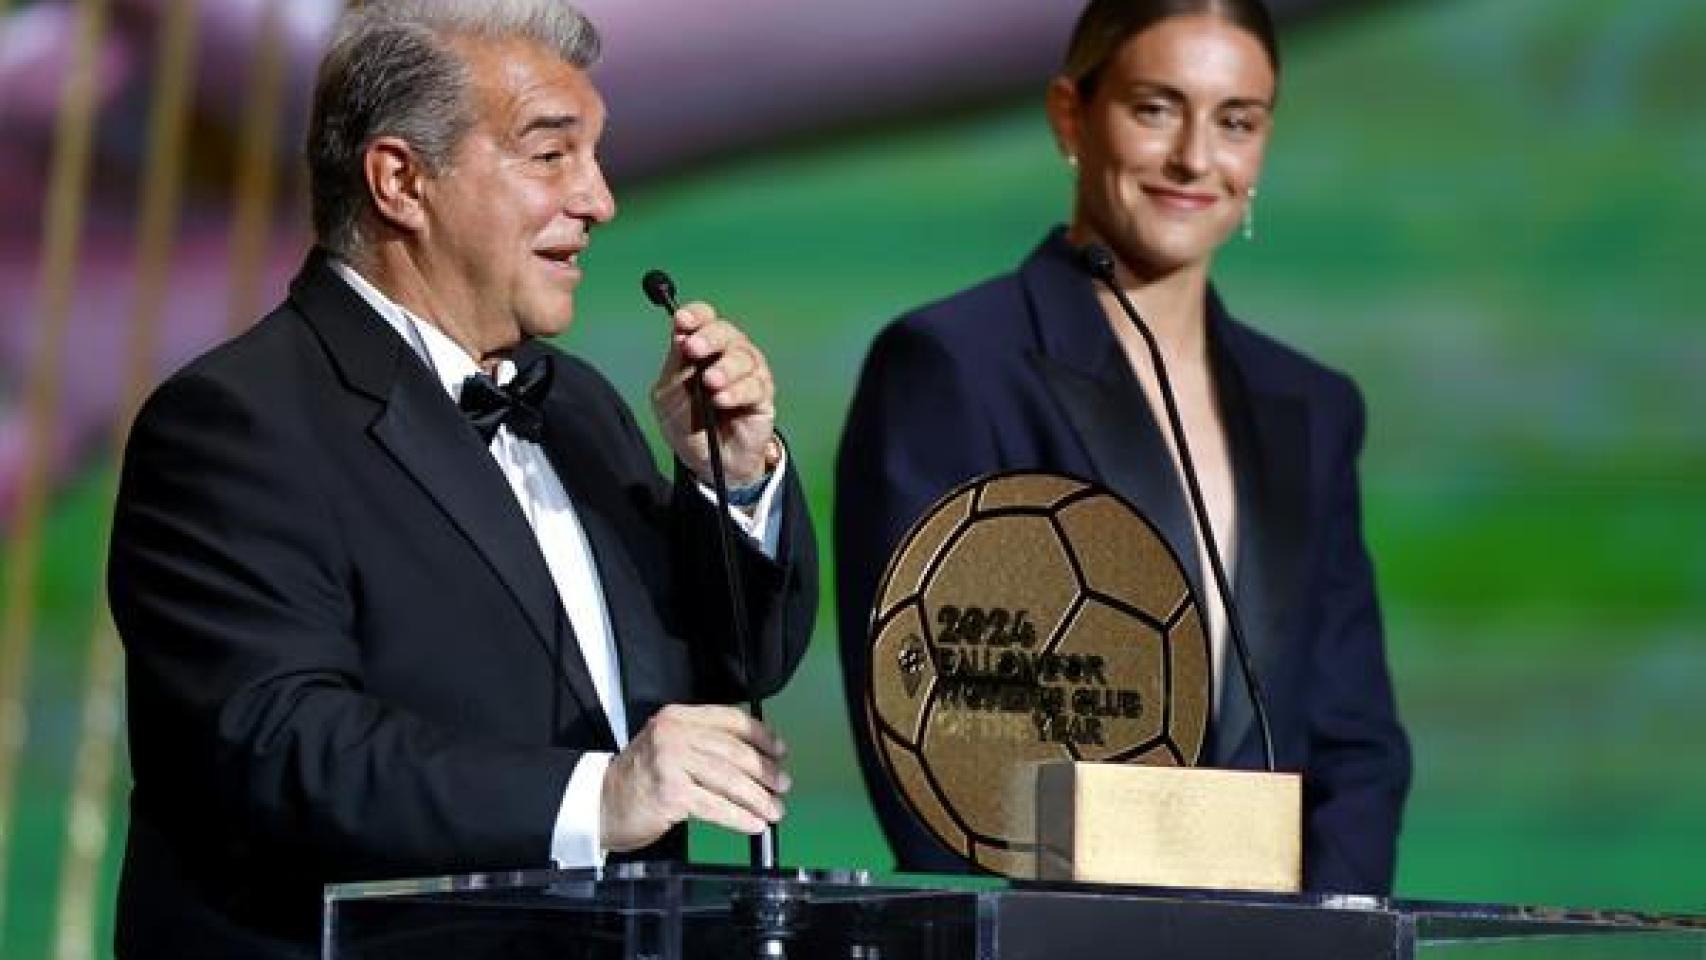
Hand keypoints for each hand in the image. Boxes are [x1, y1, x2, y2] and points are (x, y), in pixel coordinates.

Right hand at [600, 704, 790, 852]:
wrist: (601, 803)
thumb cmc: (639, 779)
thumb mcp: (668, 746)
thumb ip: (704, 744)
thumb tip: (756, 759)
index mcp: (678, 717)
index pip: (730, 719)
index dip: (761, 735)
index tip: (779, 751)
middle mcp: (674, 734)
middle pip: (734, 751)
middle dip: (764, 771)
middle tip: (782, 785)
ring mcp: (670, 763)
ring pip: (729, 779)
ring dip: (758, 798)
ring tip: (774, 810)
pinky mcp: (671, 793)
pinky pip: (716, 806)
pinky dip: (740, 817)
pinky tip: (753, 824)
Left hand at [650, 302, 778, 488]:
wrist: (706, 463)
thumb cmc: (688, 425)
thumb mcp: (668, 395)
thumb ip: (675, 365)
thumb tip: (681, 332)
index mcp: (703, 349)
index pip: (705, 319)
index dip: (696, 315)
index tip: (682, 321)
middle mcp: (728, 355)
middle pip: (727, 332)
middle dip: (710, 337)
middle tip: (693, 349)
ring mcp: (748, 375)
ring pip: (745, 357)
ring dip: (725, 367)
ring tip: (710, 383)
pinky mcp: (763, 398)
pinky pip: (756, 386)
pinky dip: (737, 391)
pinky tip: (722, 400)